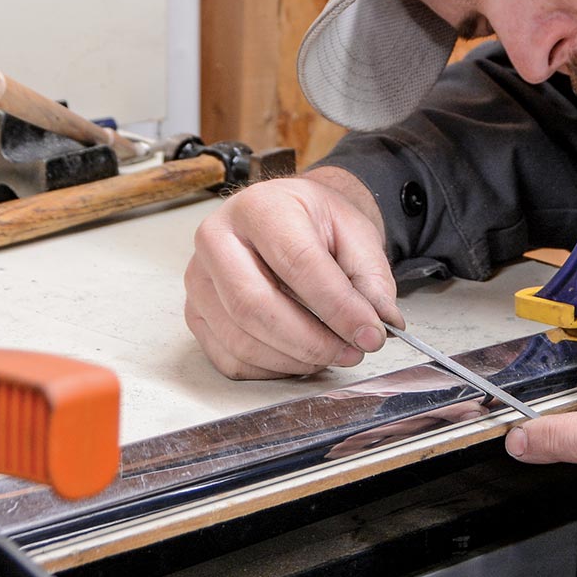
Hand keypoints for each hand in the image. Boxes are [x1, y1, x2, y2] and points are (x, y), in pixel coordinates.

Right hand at [183, 167, 402, 378]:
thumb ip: (371, 277)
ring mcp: (198, 278)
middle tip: (352, 351)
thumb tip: (381, 322)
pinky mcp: (195, 312)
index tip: (370, 333)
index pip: (297, 263)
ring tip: (331, 352)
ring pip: (240, 339)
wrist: (283, 217)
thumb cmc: (314, 224)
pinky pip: (229, 358)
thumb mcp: (354, 233)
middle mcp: (217, 238)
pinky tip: (299, 355)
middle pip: (255, 305)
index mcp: (260, 207)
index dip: (338, 306)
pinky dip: (271, 369)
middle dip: (311, 341)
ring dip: (295, 359)